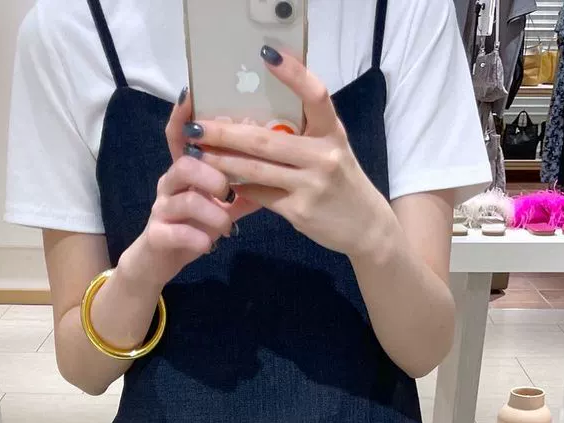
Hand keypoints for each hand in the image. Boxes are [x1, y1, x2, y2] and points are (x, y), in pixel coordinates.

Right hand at [122, 93, 244, 290]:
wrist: (158, 261)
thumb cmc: (191, 226)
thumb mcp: (219, 206)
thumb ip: (243, 189)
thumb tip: (277, 168)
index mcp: (184, 170)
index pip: (179, 135)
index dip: (183, 115)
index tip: (192, 95)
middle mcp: (169, 184)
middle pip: (184, 164)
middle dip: (211, 173)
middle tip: (229, 190)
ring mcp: (161, 210)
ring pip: (184, 199)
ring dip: (211, 211)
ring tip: (225, 224)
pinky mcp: (157, 236)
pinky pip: (176, 233)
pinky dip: (197, 239)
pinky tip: (209, 245)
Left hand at [185, 49, 396, 259]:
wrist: (365, 227)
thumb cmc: (341, 182)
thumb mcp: (332, 149)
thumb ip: (305, 133)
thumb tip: (257, 118)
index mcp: (332, 132)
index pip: (315, 95)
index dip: (294, 74)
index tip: (267, 55)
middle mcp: (324, 156)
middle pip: (267, 139)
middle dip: (227, 132)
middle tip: (198, 125)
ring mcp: (311, 185)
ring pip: (257, 170)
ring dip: (223, 162)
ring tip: (198, 153)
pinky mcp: (300, 211)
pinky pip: (261, 196)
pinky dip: (239, 188)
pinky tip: (221, 181)